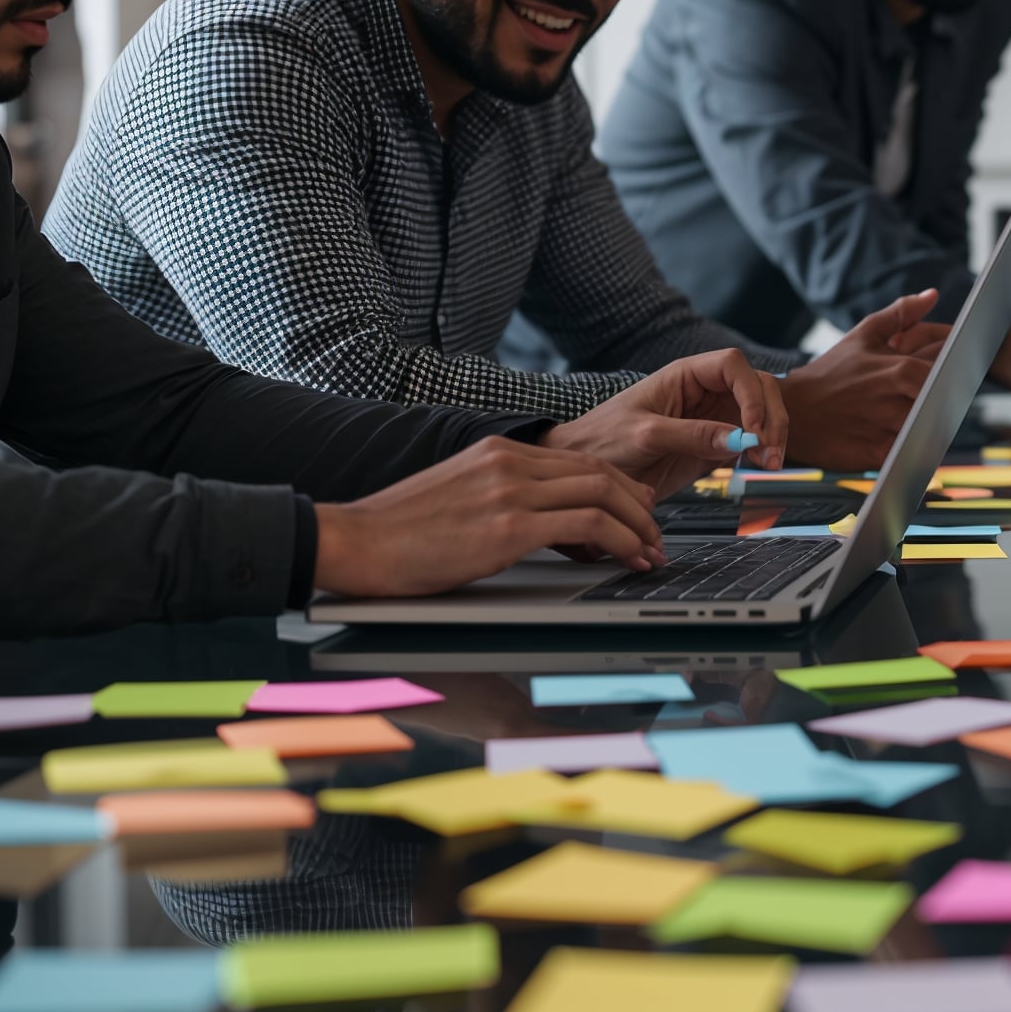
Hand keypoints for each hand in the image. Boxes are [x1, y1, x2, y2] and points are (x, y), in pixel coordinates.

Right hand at [312, 437, 662, 593]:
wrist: (354, 540)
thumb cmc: (398, 531)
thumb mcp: (458, 497)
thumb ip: (502, 497)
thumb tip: (539, 521)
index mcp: (498, 450)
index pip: (581, 460)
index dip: (620, 486)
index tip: (638, 511)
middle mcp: (509, 461)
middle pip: (601, 472)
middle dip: (639, 506)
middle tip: (656, 535)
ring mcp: (510, 491)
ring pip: (604, 494)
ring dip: (638, 527)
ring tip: (650, 553)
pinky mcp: (507, 527)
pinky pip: (587, 526)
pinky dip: (620, 543)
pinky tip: (627, 561)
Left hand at [546, 347, 786, 494]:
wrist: (590, 475)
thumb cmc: (604, 440)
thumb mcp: (644, 434)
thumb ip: (692, 434)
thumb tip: (739, 439)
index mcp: (685, 375)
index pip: (733, 366)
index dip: (750, 391)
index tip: (752, 425)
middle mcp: (705, 393)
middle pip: (758, 387)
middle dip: (771, 415)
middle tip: (768, 449)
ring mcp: (714, 419)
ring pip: (762, 414)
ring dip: (773, 435)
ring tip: (769, 463)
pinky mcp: (716, 447)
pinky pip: (752, 443)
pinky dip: (763, 453)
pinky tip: (760, 468)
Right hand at [776, 289, 946, 465]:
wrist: (790, 411)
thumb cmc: (830, 374)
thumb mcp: (862, 337)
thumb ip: (900, 315)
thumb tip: (931, 295)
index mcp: (899, 367)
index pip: (949, 369)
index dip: (958, 368)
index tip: (959, 369)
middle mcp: (896, 398)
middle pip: (945, 401)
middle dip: (949, 398)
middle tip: (945, 397)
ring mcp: (888, 428)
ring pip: (931, 428)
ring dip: (934, 424)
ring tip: (925, 419)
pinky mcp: (878, 455)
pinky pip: (911, 453)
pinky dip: (916, 448)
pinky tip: (910, 441)